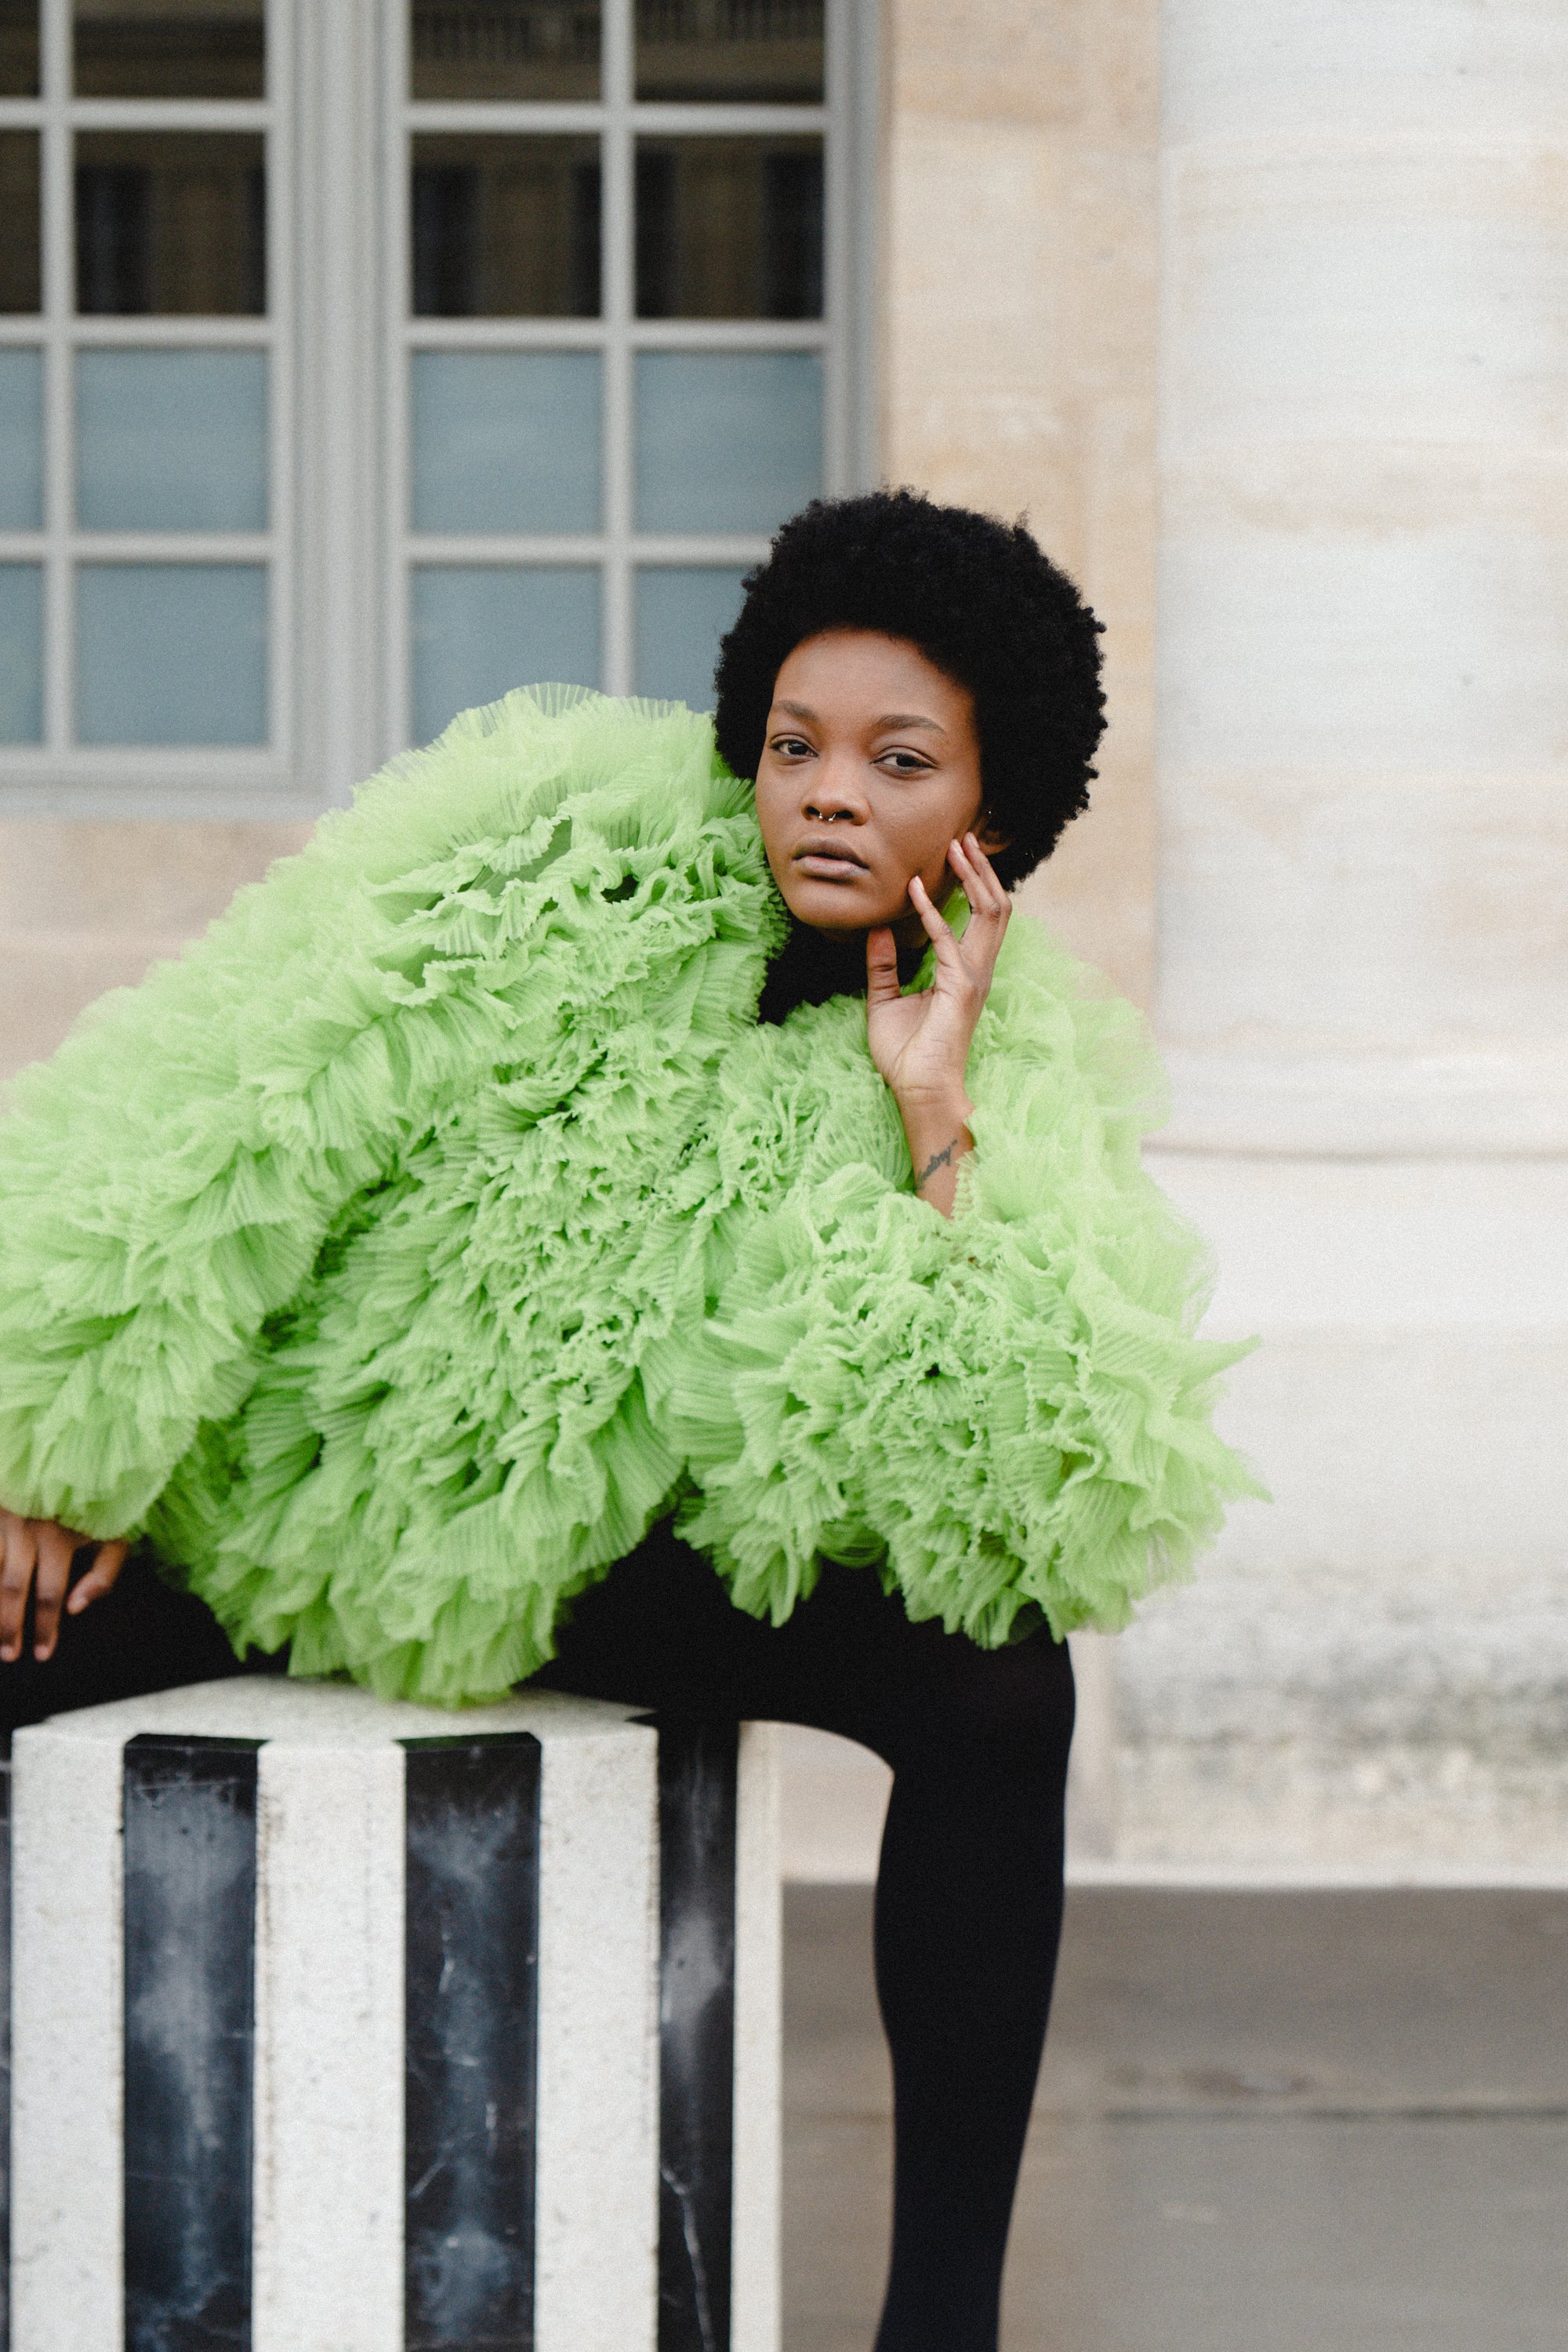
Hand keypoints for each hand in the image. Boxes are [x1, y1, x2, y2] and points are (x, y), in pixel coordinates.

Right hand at [0, 1511, 127, 1662]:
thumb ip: (103, 1575)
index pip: (49, 1595)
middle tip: (9, 1655)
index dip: (44, 1628)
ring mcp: (5, 1518)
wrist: (75, 1458)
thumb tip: (76, 1609)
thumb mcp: (114, 1536)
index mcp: (61, 1538)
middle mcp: (27, 1529)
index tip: (42, 1654)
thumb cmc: (97, 1505)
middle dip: (8, 1627)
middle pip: (10, 1588)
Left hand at [866, 833, 1010, 1213]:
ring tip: (958, 847)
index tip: (953, 853)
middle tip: (965, 837)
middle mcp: (976, 969)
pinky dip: (933, 914)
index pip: (978, 918)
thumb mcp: (885, 1001)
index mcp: (964, 971)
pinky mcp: (959, 989)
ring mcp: (972, 978)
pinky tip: (916, 892)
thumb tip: (877, 930)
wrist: (917, 1091)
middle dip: (982, 870)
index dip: (970, 884)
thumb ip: (883, 966)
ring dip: (973, 879)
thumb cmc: (906, 1055)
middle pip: (994, 908)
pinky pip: (948, 942)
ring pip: (989, 916)